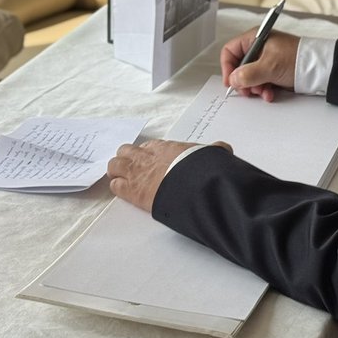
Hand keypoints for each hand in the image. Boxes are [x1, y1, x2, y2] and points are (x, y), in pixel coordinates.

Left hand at [108, 139, 230, 211]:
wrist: (193, 184)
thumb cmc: (200, 169)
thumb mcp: (210, 154)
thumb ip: (214, 150)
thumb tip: (223, 148)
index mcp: (164, 147)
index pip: (147, 146)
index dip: (146, 154)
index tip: (150, 160)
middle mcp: (146, 157)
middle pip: (125, 151)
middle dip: (127, 159)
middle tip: (133, 169)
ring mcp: (136, 172)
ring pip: (114, 165)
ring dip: (117, 171)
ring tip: (122, 178)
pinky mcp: (131, 190)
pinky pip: (115, 185)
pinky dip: (117, 187)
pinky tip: (123, 191)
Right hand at [220, 29, 298, 101]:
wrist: (320, 69)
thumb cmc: (298, 58)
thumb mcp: (270, 66)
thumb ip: (248, 74)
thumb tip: (233, 79)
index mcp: (256, 38)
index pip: (231, 50)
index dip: (228, 66)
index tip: (230, 81)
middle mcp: (259, 48)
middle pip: (239, 66)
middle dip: (243, 81)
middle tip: (248, 91)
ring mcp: (267, 61)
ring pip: (250, 77)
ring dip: (255, 88)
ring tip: (263, 92)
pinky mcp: (274, 72)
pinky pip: (261, 82)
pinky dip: (264, 90)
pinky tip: (270, 94)